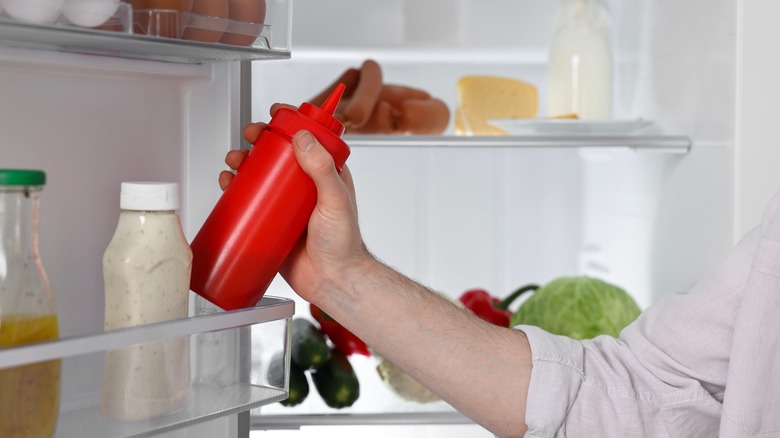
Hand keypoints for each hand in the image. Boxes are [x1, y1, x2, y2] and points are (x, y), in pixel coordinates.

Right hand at [219, 103, 371, 305]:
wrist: (333, 281)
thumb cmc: (344, 243)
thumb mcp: (335, 199)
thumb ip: (322, 168)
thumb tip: (303, 137)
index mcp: (326, 174)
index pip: (307, 139)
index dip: (289, 122)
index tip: (276, 112)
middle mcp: (304, 186)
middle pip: (277, 153)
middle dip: (259, 140)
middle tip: (250, 137)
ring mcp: (286, 204)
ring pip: (260, 175)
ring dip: (242, 162)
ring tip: (234, 162)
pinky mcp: (271, 223)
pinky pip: (250, 202)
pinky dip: (235, 189)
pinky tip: (227, 184)